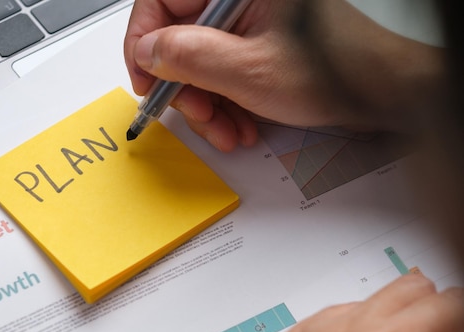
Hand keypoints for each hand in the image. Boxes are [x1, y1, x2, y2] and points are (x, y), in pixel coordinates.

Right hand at [124, 0, 444, 150]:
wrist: (376, 92)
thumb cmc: (332, 72)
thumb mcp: (248, 71)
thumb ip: (188, 57)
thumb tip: (148, 51)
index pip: (162, 0)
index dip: (144, 41)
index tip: (145, 79)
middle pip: (179, 37)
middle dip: (185, 87)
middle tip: (200, 115)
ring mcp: (246, 21)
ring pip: (198, 60)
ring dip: (207, 102)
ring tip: (228, 129)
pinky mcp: (253, 42)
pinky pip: (221, 70)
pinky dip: (224, 100)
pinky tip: (240, 122)